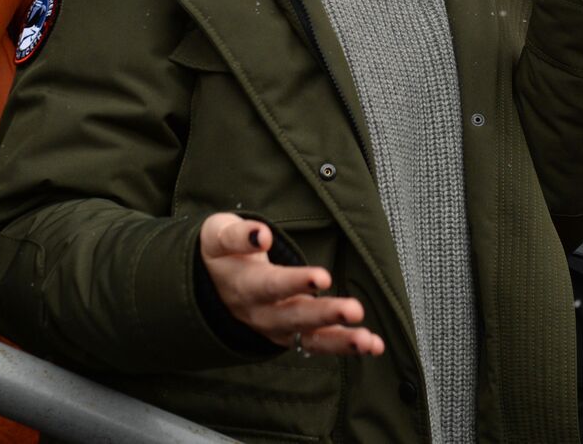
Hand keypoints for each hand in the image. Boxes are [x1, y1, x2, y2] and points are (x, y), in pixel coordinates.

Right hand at [199, 213, 384, 356]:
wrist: (207, 287)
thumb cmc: (222, 253)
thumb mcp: (218, 236)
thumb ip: (238, 235)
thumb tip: (261, 235)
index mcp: (244, 286)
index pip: (271, 285)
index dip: (295, 282)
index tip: (323, 277)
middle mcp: (261, 313)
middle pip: (294, 316)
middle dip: (325, 314)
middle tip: (354, 310)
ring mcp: (277, 329)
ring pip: (309, 339)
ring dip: (340, 341)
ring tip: (368, 341)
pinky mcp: (292, 337)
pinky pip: (319, 346)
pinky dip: (346, 346)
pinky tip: (374, 346)